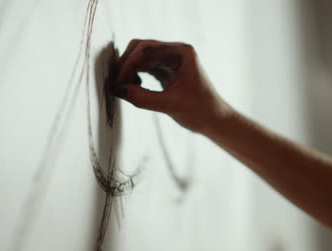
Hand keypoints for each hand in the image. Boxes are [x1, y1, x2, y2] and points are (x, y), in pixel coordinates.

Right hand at [113, 39, 231, 132]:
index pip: (146, 49)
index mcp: (182, 53)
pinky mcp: (166, 71)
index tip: (118, 83)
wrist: (214, 120)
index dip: (128, 64)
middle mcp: (176, 52)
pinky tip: (133, 88)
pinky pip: (144, 68)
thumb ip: (144, 98)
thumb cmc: (200, 111)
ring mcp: (170, 60)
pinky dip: (135, 76)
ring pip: (140, 58)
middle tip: (117, 85)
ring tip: (125, 89)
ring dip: (129, 71)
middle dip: (126, 65)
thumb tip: (118, 90)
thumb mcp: (171, 106)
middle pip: (141, 49)